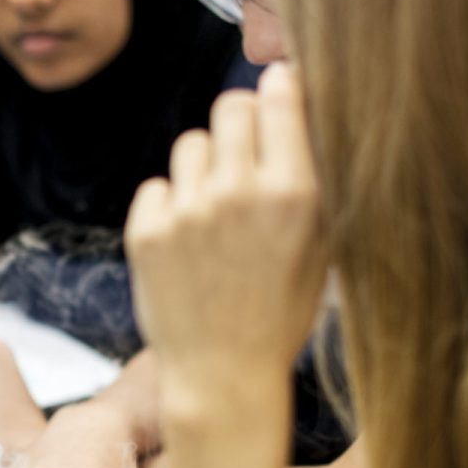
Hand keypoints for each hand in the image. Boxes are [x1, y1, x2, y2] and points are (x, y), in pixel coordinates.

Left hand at [125, 65, 326, 401]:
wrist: (223, 375)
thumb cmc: (281, 310)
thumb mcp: (322, 244)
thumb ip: (312, 174)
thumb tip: (294, 101)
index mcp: (294, 193)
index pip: (278, 95)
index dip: (277, 92)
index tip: (278, 96)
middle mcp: (239, 193)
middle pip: (230, 106)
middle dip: (240, 123)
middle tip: (245, 159)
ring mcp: (188, 211)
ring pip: (191, 143)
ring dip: (204, 167)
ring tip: (216, 212)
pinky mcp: (145, 230)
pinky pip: (158, 185)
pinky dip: (171, 205)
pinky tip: (188, 243)